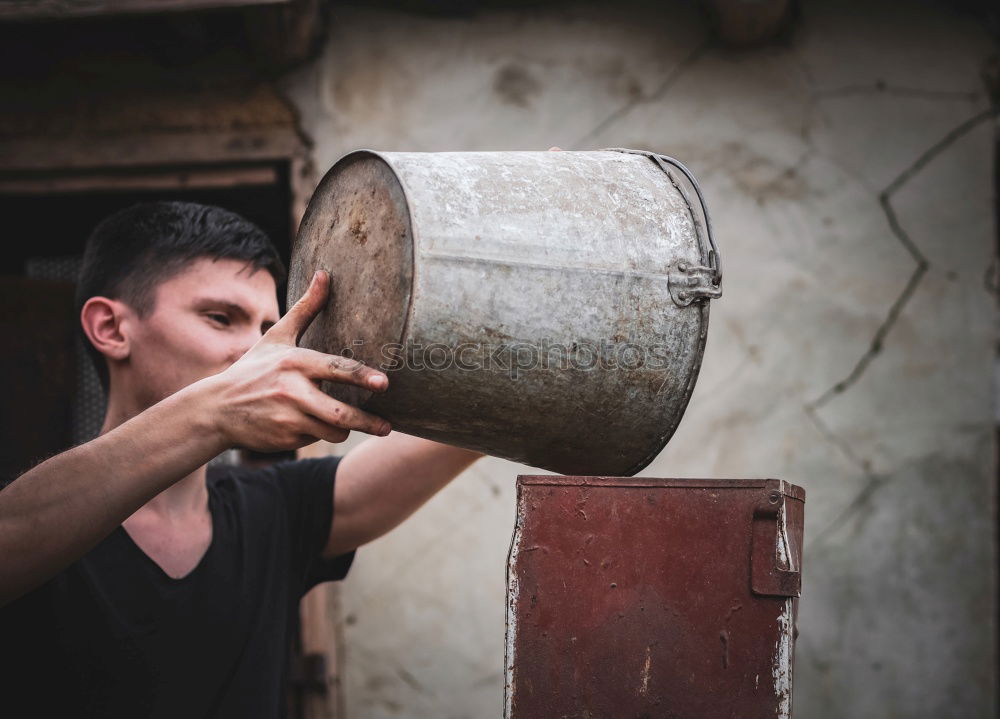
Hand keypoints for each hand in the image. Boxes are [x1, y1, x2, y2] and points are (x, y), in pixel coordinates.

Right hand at [206, 271, 389, 450]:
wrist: (216, 410)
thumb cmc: (253, 369)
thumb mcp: (277, 337)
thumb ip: (305, 309)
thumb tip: (325, 274)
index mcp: (294, 362)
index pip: (336, 369)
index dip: (362, 377)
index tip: (384, 384)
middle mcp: (292, 391)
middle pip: (340, 413)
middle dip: (367, 422)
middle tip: (386, 426)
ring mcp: (288, 418)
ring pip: (332, 430)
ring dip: (342, 429)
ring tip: (343, 422)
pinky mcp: (285, 439)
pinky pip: (316, 439)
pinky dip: (319, 434)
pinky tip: (307, 425)